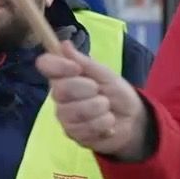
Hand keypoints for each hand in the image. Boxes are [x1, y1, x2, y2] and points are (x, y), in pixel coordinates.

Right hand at [37, 41, 149, 160]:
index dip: (59, 66)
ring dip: (99, 109)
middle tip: (101, 93)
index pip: (46, 65)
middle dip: (87, 89)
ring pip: (74, 111)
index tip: (77, 69)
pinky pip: (84, 128)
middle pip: (60, 90)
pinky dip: (102, 124)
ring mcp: (64, 116)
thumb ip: (84, 62)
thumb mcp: (105, 74)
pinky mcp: (73, 134)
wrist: (132, 119)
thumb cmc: (116, 93)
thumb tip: (64, 44)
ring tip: (107, 109)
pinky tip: (107, 124)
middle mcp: (59, 96)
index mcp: (65, 76)